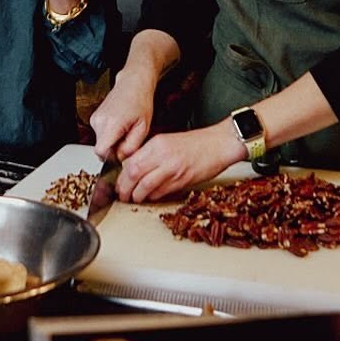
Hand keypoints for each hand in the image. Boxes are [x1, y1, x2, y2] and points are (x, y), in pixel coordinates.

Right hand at [90, 66, 157, 160]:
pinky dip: (110, 135)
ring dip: (112, 142)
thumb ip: (131, 147)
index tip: (122, 153)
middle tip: (128, 138)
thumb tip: (120, 159)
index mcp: (112, 124)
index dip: (111, 158)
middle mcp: (99, 121)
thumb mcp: (143, 128)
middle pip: (101, 149)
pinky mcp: (94, 118)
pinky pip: (100, 135)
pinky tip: (120, 125)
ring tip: (125, 129)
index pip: (101, 152)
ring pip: (101, 142)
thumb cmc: (140, 102)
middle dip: (114, 149)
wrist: (133, 83)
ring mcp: (95, 119)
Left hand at [116, 124, 241, 202]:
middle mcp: (163, 154)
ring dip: (137, 196)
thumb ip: (152, 154)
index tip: (119, 183)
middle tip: (122, 195)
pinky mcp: (183, 180)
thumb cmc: (197, 144)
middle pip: (134, 174)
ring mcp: (173, 168)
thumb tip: (134, 170)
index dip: (122, 176)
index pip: (131, 161)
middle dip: (125, 188)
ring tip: (135, 199)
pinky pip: (161, 192)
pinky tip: (151, 197)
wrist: (220, 143)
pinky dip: (153, 197)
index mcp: (157, 143)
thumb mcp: (169, 142)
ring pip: (146, 186)